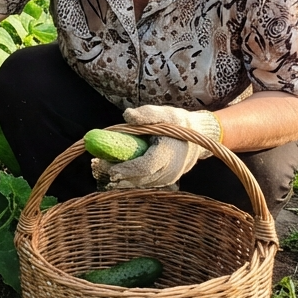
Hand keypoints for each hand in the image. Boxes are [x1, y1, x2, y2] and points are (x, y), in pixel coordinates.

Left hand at [90, 104, 222, 188]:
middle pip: (140, 179)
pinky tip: (115, 172)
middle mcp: (170, 171)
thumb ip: (146, 114)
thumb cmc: (179, 122)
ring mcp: (168, 178)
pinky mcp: (164, 181)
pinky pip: (145, 183)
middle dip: (118, 174)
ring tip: (101, 167)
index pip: (146, 167)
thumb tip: (127, 115)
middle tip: (98, 164)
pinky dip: (129, 179)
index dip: (127, 169)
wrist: (199, 135)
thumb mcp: (164, 113)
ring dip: (121, 178)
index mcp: (169, 154)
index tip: (109, 167)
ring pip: (141, 184)